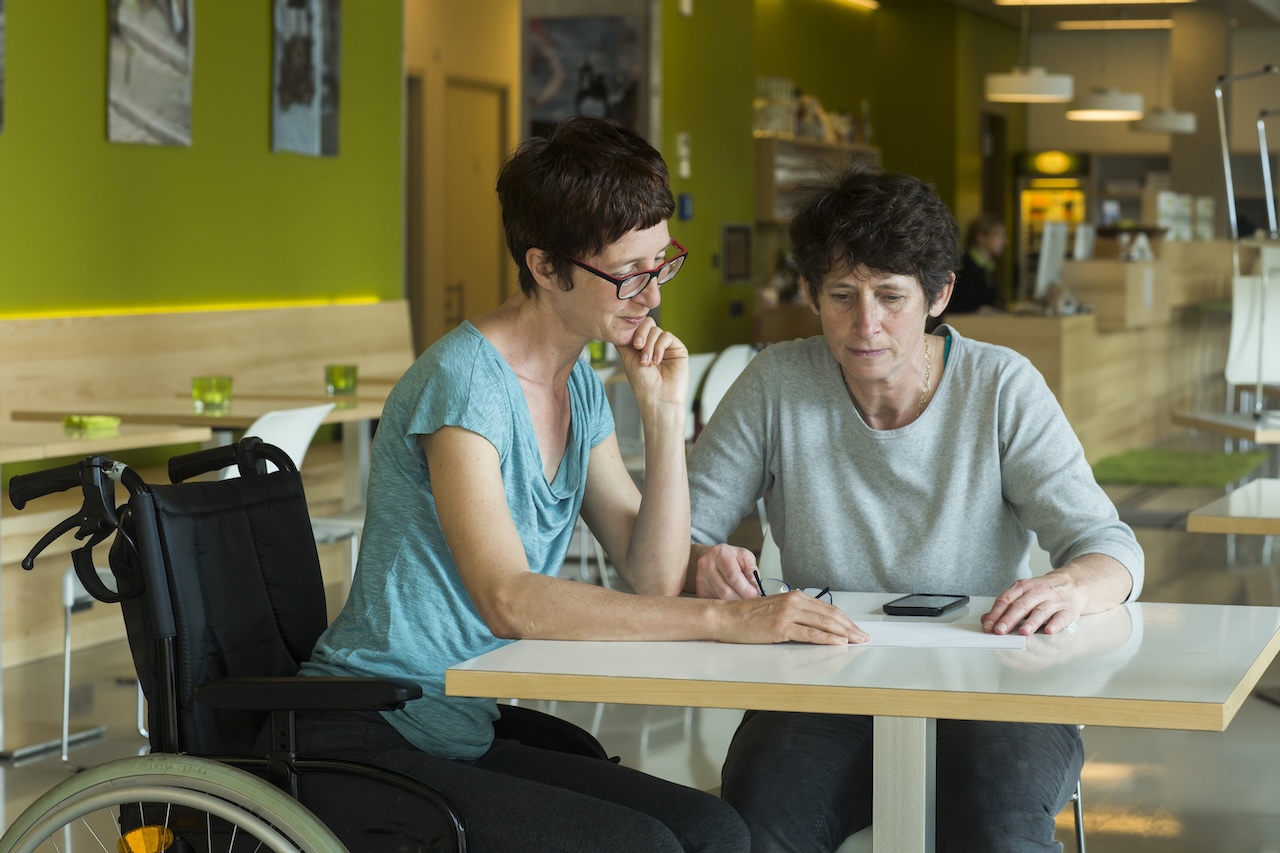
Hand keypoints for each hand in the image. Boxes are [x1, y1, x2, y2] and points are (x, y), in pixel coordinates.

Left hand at [614, 317, 687, 414]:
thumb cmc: (643, 384)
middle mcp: (654, 344)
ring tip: (647, 362)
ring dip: (649, 345)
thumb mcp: (628, 359)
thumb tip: (618, 327)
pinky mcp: (678, 349)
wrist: (658, 398)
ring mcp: (667, 346)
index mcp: (642, 346)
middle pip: (648, 324)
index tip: (631, 344)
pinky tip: (657, 361)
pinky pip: (667, 337)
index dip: (633, 331)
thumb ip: (623, 341)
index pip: (638, 327)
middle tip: (637, 347)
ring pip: (657, 331)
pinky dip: (659, 347)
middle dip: (641, 333)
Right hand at [695, 543, 761, 599]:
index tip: (756, 595)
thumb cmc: (731, 557)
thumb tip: (756, 590)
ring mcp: (700, 578)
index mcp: (720, 553)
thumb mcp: (745, 557)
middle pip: (725, 591)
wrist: (713, 557)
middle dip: (742, 599)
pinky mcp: (699, 590)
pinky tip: (733, 602)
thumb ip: (752, 572)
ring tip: (744, 601)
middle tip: (752, 602)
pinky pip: (714, 603)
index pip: (733, 576)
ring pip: (720, 599)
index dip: (746, 589)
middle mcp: (706, 564)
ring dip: (735, 604)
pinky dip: (726, 606)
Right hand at [721, 591, 868, 645]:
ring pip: (824, 623)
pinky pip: (810, 633)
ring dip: (844, 633)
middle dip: (850, 627)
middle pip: (830, 615)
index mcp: (794, 597)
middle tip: (863, 636)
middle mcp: (794, 602)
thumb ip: (796, 614)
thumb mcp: (776, 610)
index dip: (845, 619)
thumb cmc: (748, 616)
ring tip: (856, 640)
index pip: (827, 608)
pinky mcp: (781, 627)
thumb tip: (814, 624)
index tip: (856, 628)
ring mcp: (788, 614)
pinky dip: (827, 638)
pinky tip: (838, 642)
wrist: (727, 617)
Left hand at [983, 572, 1087, 635]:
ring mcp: (1054, 600)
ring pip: (1041, 611)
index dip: (996, 613)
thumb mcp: (1023, 593)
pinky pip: (1061, 617)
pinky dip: (1055, 624)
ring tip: (1023, 632)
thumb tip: (986, 620)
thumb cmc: (1044, 591)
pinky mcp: (1068, 609)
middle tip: (1000, 631)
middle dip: (1009, 619)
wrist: (1073, 583)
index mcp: (1023, 587)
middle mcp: (1038, 592)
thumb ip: (1005, 606)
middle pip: (1021, 605)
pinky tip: (1048, 630)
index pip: (1006, 599)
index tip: (988, 625)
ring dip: (1031, 622)